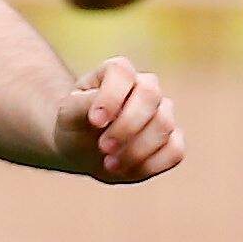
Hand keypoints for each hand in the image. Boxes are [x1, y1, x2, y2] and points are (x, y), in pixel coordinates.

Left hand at [61, 56, 178, 182]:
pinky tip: (128, 169)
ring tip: (109, 163)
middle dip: (127, 125)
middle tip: (103, 147)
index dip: (111, 96)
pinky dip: (151, 164)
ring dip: (136, 149)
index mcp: (117, 73)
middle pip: (150, 95)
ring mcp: (162, 113)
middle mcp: (145, 87)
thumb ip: (81, 107)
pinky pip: (175, 151)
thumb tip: (102, 117)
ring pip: (164, 124)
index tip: (94, 121)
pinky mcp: (170, 141)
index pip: (121, 71)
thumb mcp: (67, 115)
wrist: (81, 148)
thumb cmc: (75, 125)